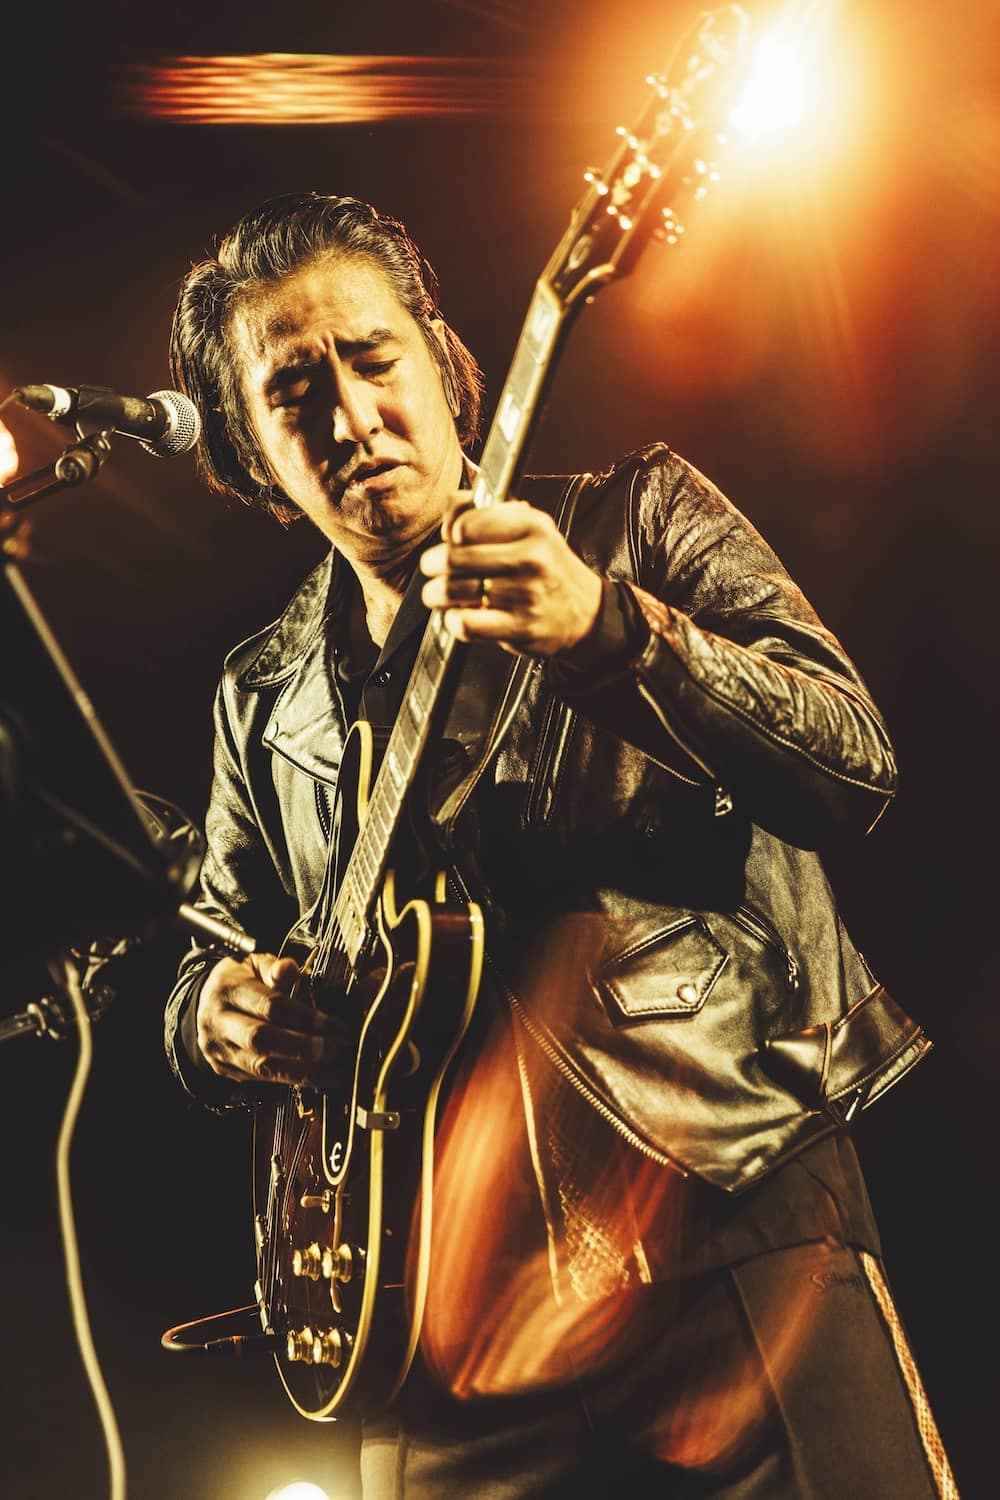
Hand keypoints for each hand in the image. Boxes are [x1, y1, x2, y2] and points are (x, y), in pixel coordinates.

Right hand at [196, 952, 345, 1087]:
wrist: (203, 1003)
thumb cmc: (240, 980)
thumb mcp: (254, 964)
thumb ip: (274, 968)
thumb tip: (289, 969)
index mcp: (228, 989)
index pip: (269, 1006)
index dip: (304, 1018)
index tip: (335, 1026)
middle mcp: (218, 1022)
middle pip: (261, 1040)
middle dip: (304, 1048)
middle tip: (337, 1049)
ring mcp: (219, 1049)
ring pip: (260, 1067)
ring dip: (302, 1072)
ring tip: (335, 1071)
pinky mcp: (224, 1069)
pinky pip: (260, 1080)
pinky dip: (292, 1080)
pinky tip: (318, 1077)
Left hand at [419, 492, 601, 656]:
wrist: (586, 613)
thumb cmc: (548, 569)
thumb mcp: (529, 528)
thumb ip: (486, 513)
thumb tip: (449, 514)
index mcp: (531, 526)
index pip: (467, 523)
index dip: (450, 532)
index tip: (451, 540)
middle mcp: (530, 558)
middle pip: (453, 558)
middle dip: (432, 564)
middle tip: (433, 568)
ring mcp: (525, 595)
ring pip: (454, 591)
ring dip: (436, 594)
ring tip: (438, 594)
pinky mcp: (519, 627)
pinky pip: (466, 624)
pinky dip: (452, 621)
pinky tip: (457, 616)